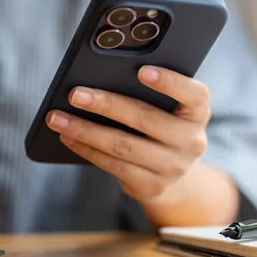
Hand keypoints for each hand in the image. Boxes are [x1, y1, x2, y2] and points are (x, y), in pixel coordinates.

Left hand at [45, 66, 210, 204]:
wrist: (173, 169)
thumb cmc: (162, 123)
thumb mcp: (168, 106)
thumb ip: (149, 92)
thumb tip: (100, 79)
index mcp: (198, 113)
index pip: (194, 94)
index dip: (170, 82)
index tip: (142, 70)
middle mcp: (192, 141)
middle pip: (147, 119)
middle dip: (107, 105)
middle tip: (76, 94)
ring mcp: (174, 167)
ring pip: (124, 146)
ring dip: (85, 131)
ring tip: (58, 118)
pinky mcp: (153, 186)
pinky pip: (114, 166)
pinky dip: (87, 149)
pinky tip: (68, 137)